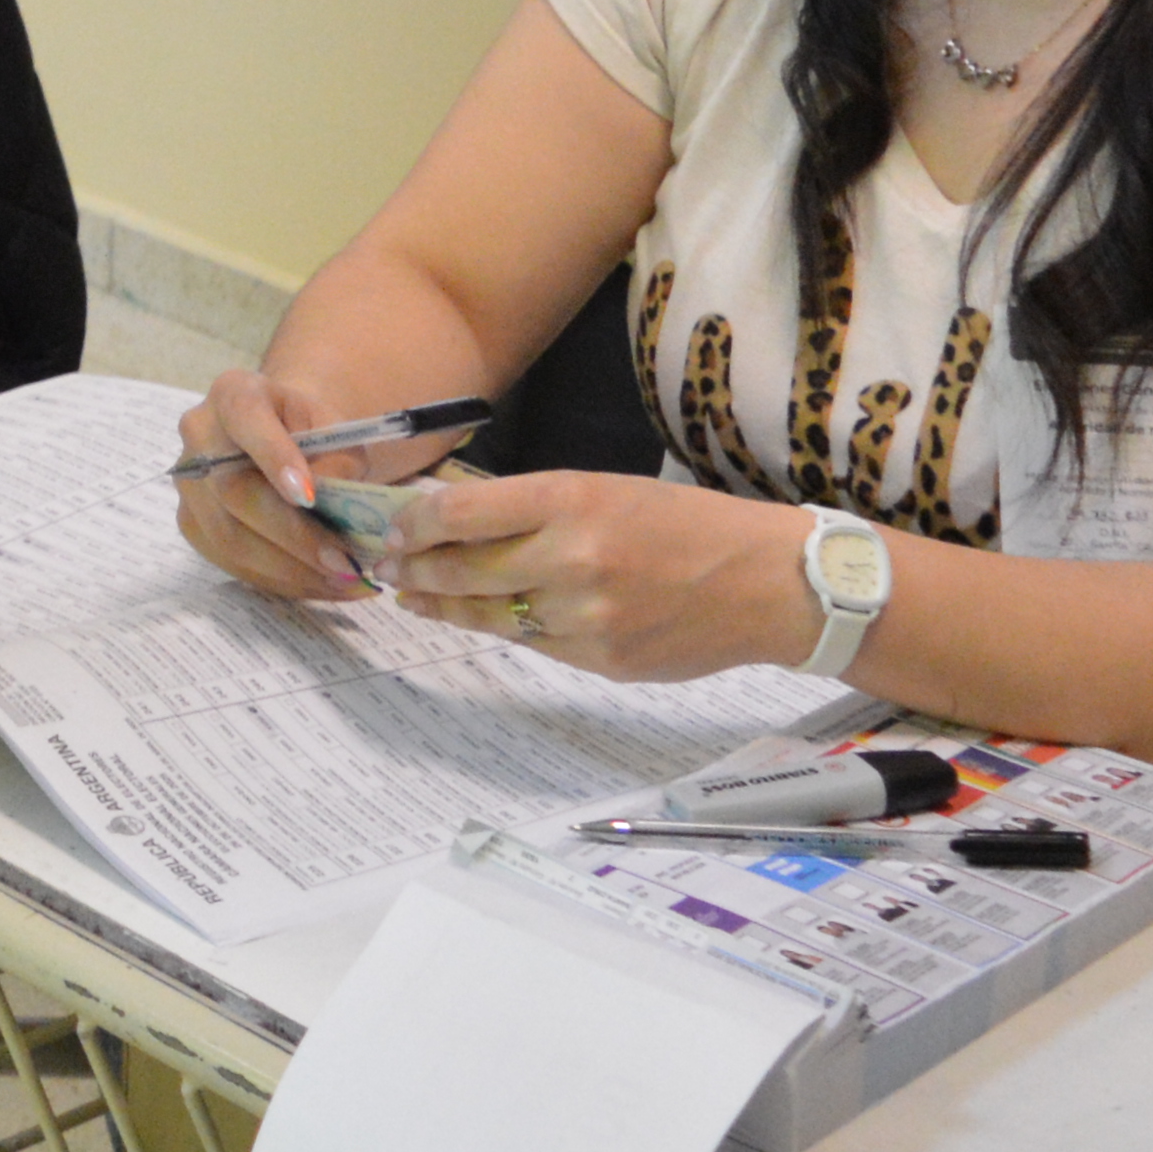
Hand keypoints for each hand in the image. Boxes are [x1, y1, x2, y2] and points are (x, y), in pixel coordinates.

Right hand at [171, 364, 467, 605]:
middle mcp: (199, 434)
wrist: (278, 437)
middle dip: (292, 534)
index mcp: (234, 393)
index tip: (310, 496)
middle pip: (234, 491)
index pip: (246, 419)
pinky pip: (230, 561)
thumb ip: (338, 457)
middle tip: (343, 562)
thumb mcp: (335, 429)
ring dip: (290, 569)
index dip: (274, 458)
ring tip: (343, 582)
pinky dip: (280, 581)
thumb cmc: (310, 431)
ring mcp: (189, 483)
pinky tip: (320, 585)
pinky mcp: (191, 524)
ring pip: (229, 536)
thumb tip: (331, 500)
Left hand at [373, 471, 813, 681]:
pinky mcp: (600, 660)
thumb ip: (536, 507)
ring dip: (446, 609)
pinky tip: (484, 621)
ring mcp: (585, 616)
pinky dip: (506, 629)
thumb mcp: (607, 490)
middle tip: (386, 571)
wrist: (765, 583)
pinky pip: (535, 644)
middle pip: (463, 570)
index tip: (392, 532)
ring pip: (492, 616)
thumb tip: (457, 521)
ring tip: (416, 601)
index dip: (413, 526)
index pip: (461, 513)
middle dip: (415, 573)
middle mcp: (571, 557)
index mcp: (571, 499)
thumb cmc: (685, 523)